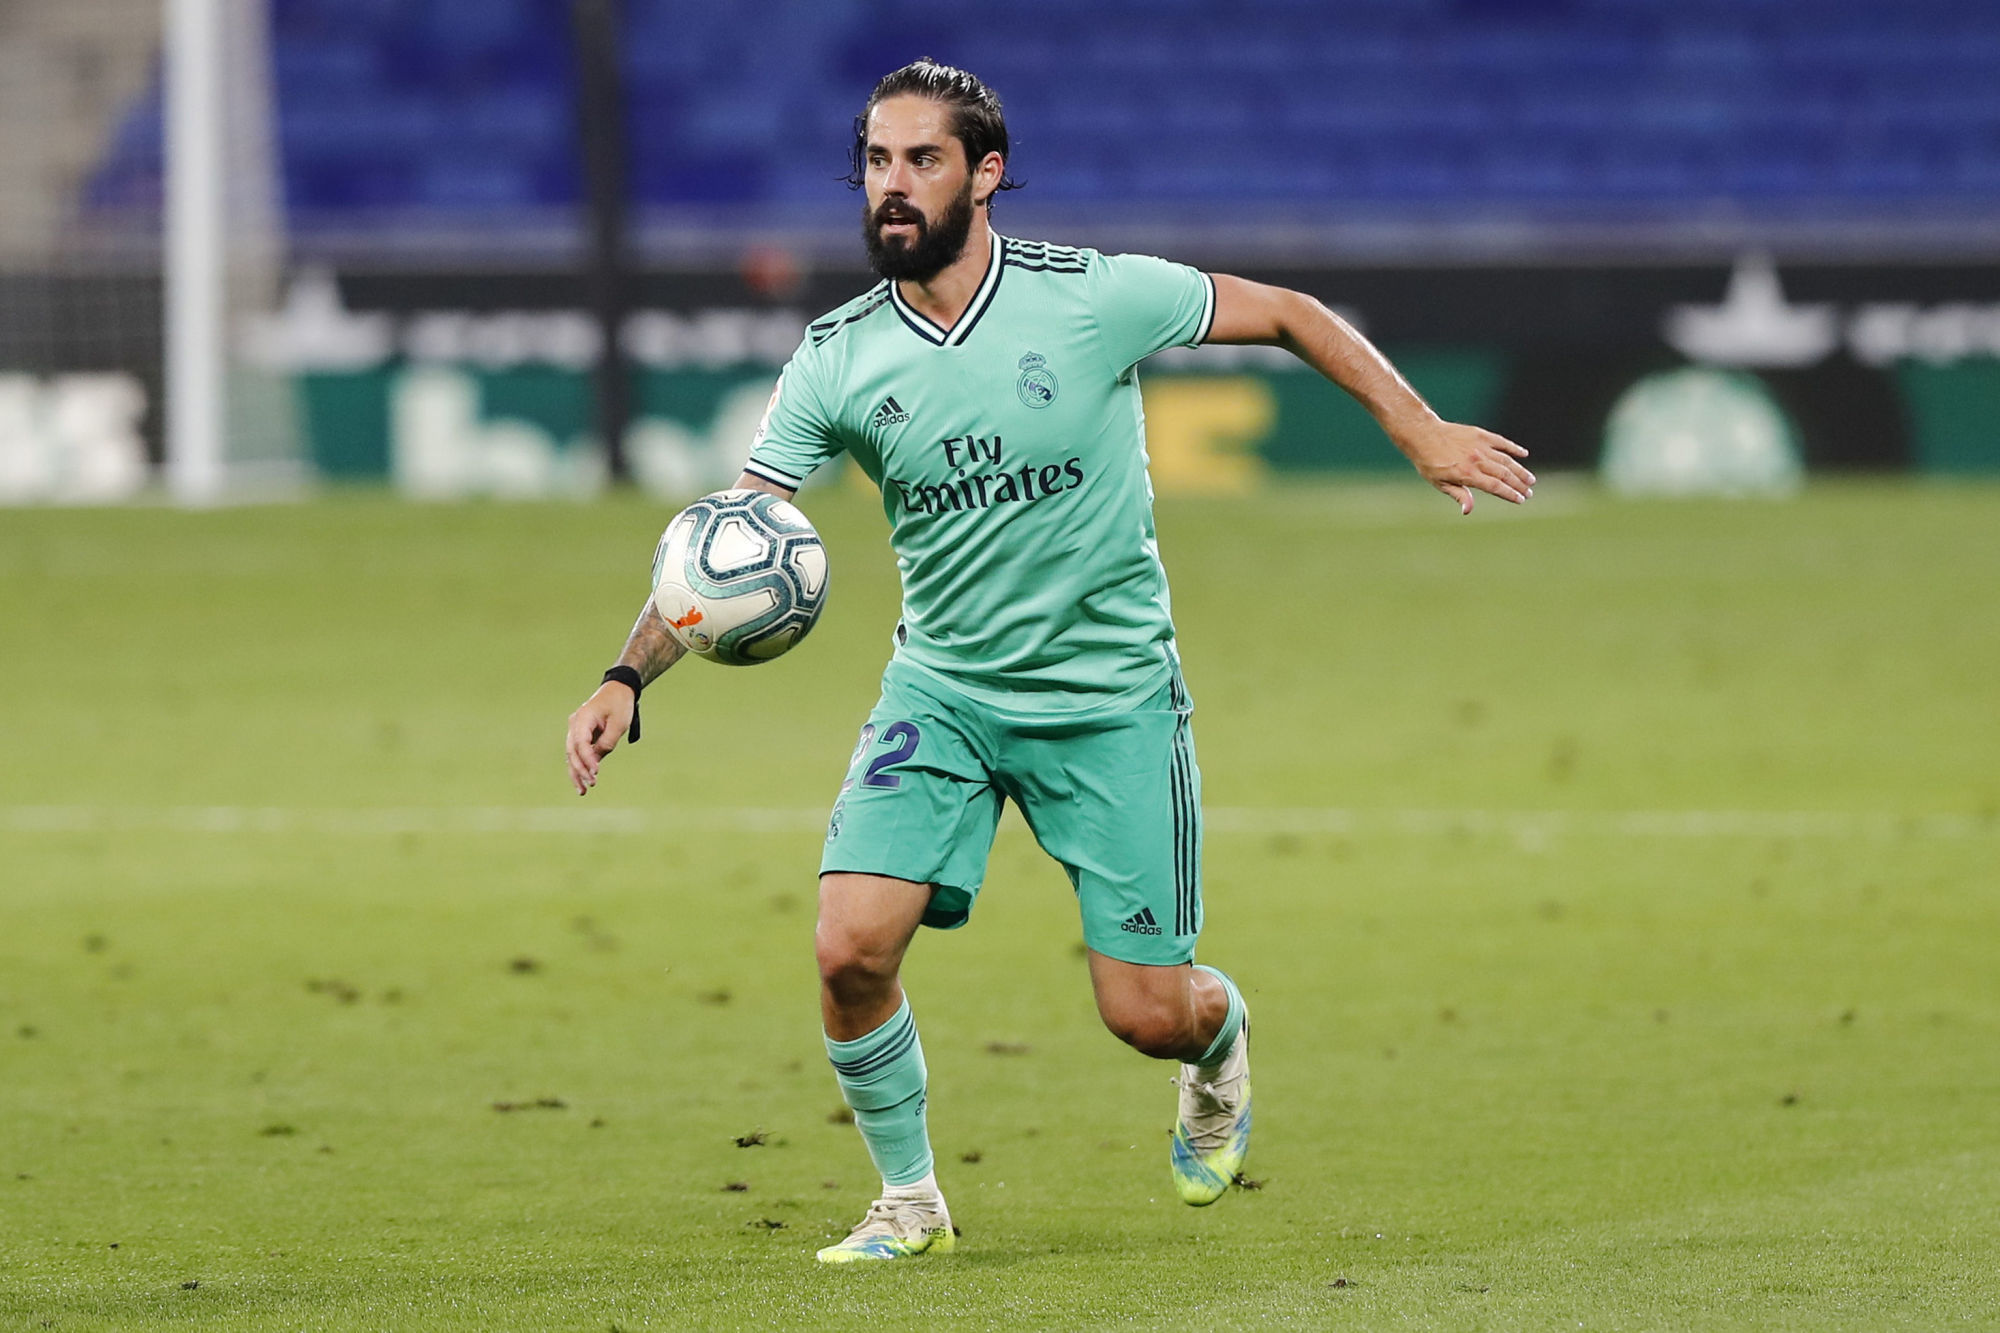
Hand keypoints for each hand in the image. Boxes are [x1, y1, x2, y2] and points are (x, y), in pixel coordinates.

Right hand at [566, 682, 635, 795]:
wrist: (618, 691)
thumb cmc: (619, 705)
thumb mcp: (618, 724)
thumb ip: (607, 743)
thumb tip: (596, 761)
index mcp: (583, 718)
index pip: (581, 742)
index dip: (587, 759)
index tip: (596, 772)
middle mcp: (574, 724)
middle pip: (572, 751)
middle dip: (580, 769)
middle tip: (591, 784)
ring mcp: (575, 730)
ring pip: (571, 756)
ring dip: (577, 773)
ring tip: (583, 791)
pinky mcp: (580, 736)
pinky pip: (576, 754)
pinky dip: (579, 768)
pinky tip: (582, 783)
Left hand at [1397, 417, 1533, 514]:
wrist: (1423, 434)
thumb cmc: (1429, 462)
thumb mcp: (1439, 483)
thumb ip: (1458, 495)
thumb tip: (1467, 511)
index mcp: (1467, 474)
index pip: (1495, 487)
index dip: (1510, 494)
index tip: (1521, 500)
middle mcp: (1477, 460)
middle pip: (1504, 475)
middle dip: (1519, 485)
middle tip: (1529, 492)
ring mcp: (1480, 446)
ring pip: (1506, 460)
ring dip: (1520, 470)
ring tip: (1530, 479)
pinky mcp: (1480, 434)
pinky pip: (1501, 442)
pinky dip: (1513, 448)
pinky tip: (1523, 454)